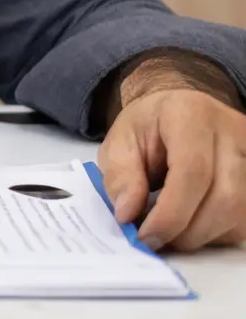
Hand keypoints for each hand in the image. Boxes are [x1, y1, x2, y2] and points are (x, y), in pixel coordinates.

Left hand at [99, 88, 245, 250]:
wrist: (178, 112)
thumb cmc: (148, 128)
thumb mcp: (120, 143)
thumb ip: (120, 176)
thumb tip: (127, 214)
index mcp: (190, 115)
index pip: (194, 170)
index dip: (171, 213)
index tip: (146, 237)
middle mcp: (232, 132)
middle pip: (225, 198)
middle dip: (187, 231)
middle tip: (156, 240)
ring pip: (239, 213)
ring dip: (202, 235)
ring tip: (170, 231)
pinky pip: (244, 220)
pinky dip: (217, 233)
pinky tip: (192, 224)